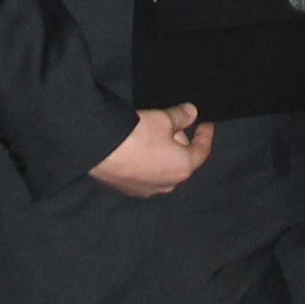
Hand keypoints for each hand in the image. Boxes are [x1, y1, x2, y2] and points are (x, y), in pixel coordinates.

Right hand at [89, 105, 210, 198]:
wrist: (99, 151)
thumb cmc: (137, 134)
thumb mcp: (163, 119)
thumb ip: (181, 116)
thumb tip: (192, 113)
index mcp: (182, 168)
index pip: (202, 152)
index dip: (205, 135)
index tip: (206, 125)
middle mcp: (168, 185)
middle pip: (181, 161)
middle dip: (180, 143)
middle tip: (173, 125)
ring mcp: (147, 191)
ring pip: (162, 170)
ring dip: (163, 154)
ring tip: (154, 136)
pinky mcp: (127, 190)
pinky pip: (145, 174)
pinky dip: (147, 162)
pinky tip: (138, 149)